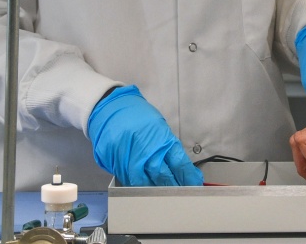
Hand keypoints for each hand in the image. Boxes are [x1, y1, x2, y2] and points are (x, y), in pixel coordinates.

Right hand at [87, 85, 202, 186]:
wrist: (111, 108)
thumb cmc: (139, 117)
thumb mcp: (159, 128)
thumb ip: (168, 148)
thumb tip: (181, 168)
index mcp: (162, 139)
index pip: (179, 164)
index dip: (188, 178)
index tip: (195, 185)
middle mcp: (147, 151)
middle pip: (164, 177)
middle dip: (174, 188)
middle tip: (181, 195)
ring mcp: (130, 159)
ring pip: (145, 183)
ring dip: (156, 192)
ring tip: (164, 197)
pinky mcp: (115, 164)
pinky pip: (128, 181)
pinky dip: (138, 187)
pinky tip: (144, 190)